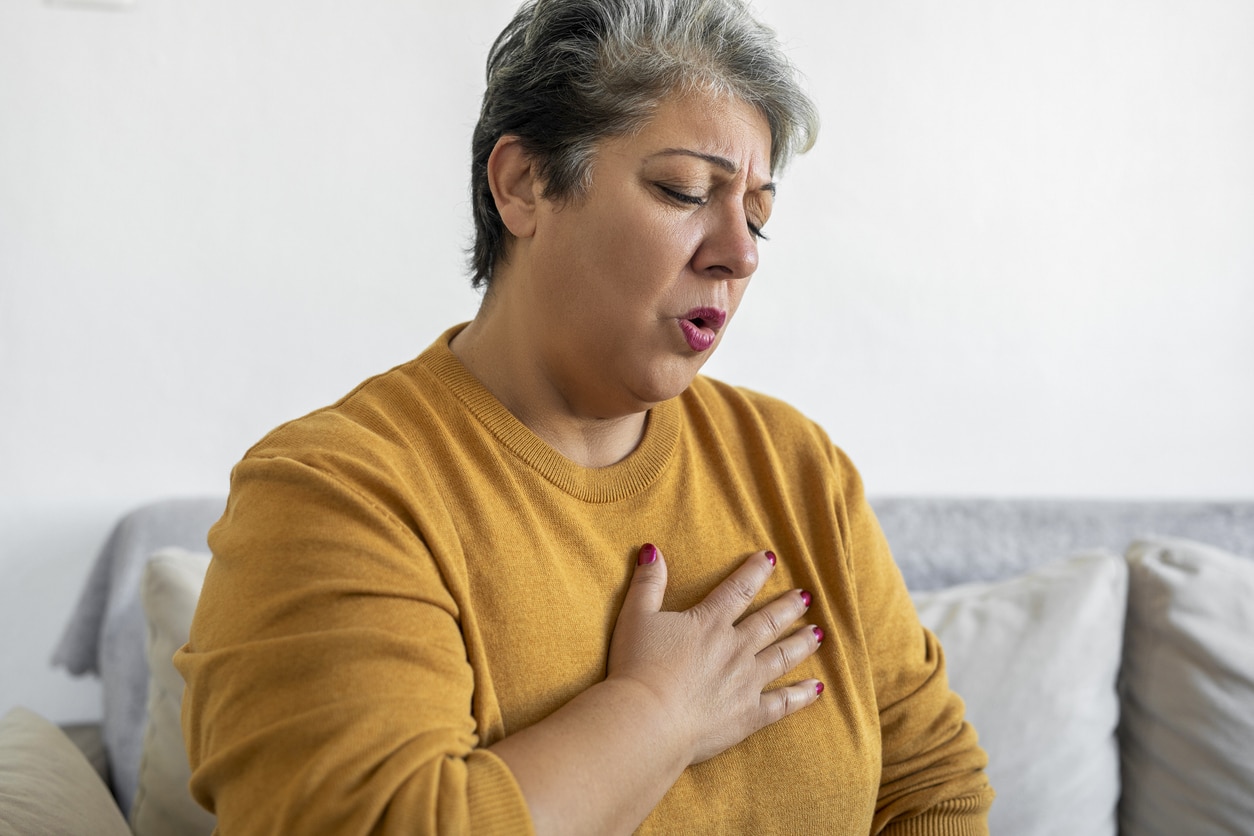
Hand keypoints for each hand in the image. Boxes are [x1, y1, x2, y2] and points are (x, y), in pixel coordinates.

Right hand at [607, 544, 823, 764]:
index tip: (770, 558)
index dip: (755, 571)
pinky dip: (802, 695)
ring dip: (802, 643)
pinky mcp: (749, 715)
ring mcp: (746, 682)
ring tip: (818, 633)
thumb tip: (653, 551)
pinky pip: (783, 702)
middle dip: (789, 607)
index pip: (738, 590)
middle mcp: (735, 648)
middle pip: (769, 622)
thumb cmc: (636, 668)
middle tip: (806, 597)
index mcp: (709, 622)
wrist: (647, 720)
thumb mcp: (636, 617)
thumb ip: (648, 583)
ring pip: (782, 656)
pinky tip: (816, 688)